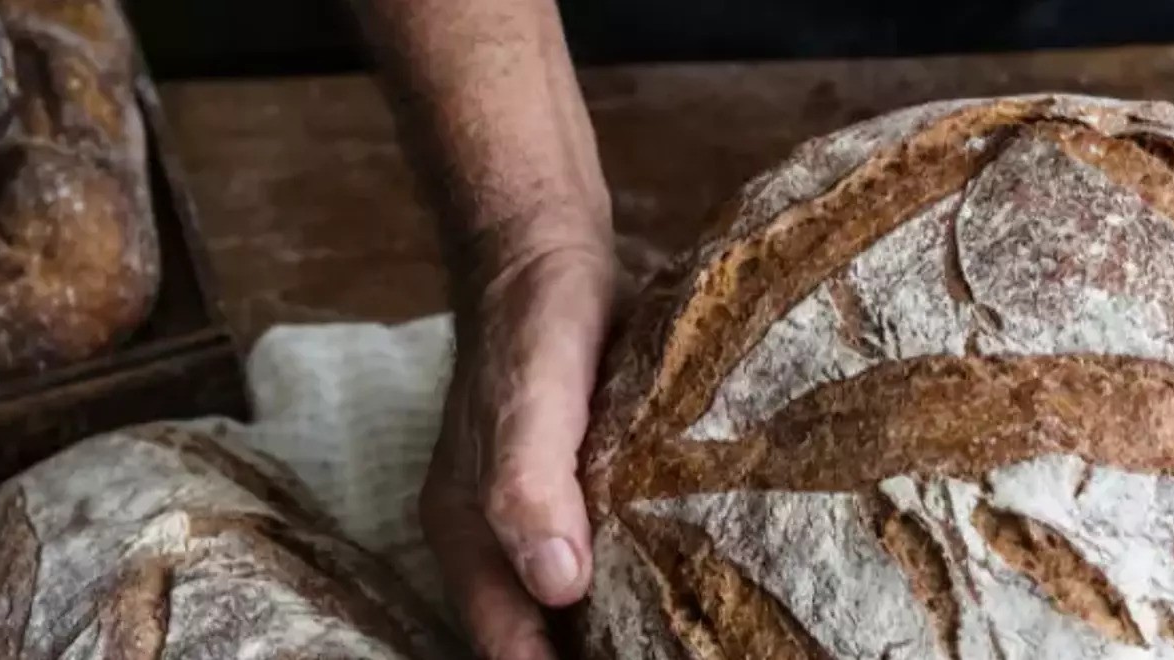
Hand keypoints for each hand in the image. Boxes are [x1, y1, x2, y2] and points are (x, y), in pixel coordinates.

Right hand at [420, 229, 667, 659]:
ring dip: (629, 625)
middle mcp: (502, 536)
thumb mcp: (527, 401)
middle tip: (681, 659)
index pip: (505, 644)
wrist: (552, 251)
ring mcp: (548, 512)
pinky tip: (706, 588)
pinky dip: (653, 575)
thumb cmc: (530, 324)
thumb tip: (558, 587)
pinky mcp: (592, 486)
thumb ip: (529, 490)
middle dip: (597, 656)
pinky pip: (619, 550)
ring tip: (697, 644)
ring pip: (585, 598)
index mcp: (468, 533)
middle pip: (544, 633)